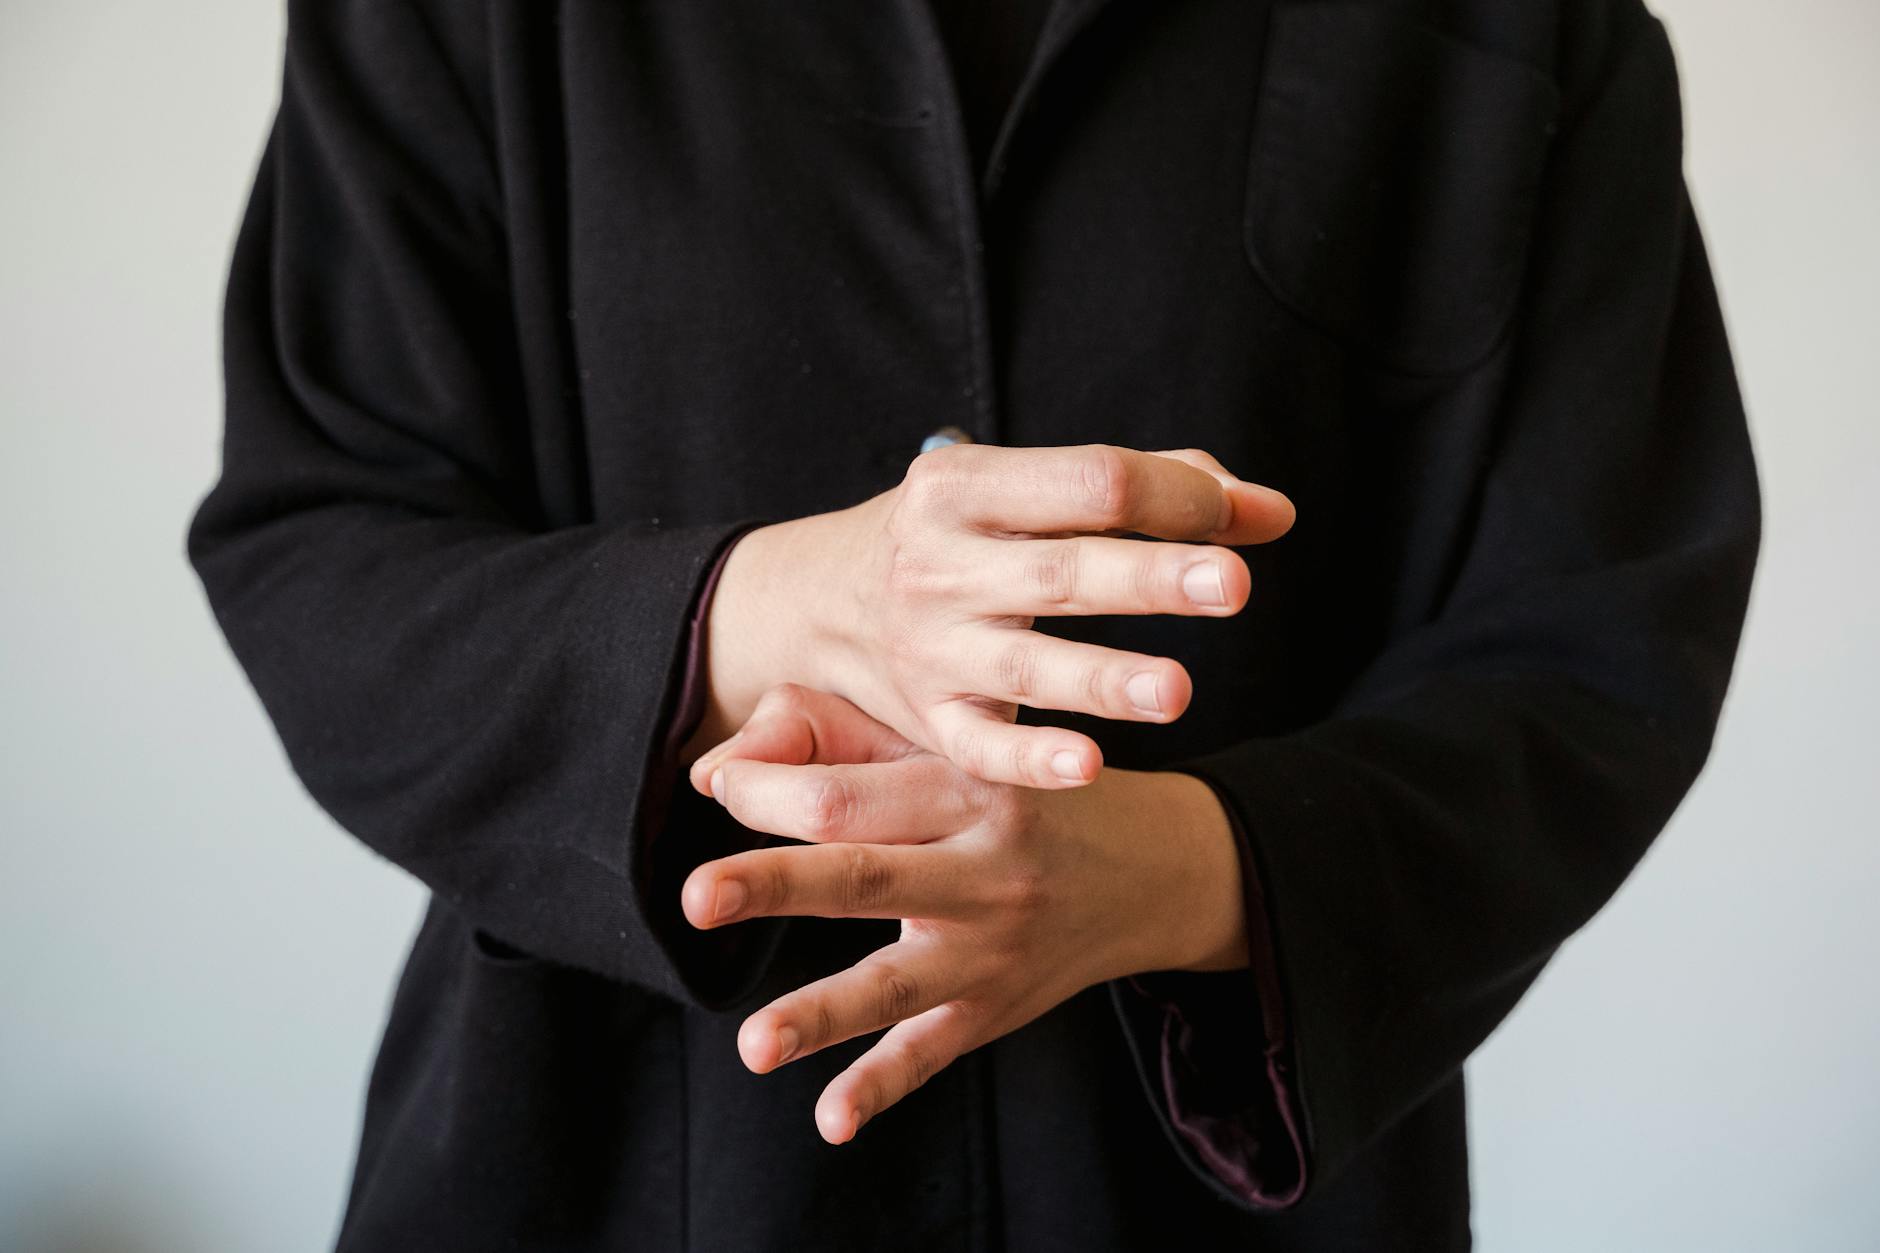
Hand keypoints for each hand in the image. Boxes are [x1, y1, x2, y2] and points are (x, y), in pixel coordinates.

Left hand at [683, 684, 1248, 1143]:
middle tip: (696, 895)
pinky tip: (831, 1119)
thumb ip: (831, 742)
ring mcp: (990, 946)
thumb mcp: (945, 746)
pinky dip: (882, 1087)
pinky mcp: (992, 1007)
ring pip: (895, 982)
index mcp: (958, 786)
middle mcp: (980, 866)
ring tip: (753, 1044)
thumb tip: (715, 772)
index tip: (712, 786)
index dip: (767, 793)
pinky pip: (931, 1052)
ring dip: (821, 1014)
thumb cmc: (1008, 793)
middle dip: (777, 884)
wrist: (1142, 866)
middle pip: (864, 873)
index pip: (848, 794)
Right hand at [685, 444, 1293, 787]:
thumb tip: (1271, 513)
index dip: (1174, 499)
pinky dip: (1030, 759)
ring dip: (1103, 676)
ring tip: (1178, 690)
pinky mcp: (930, 721)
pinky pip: (982, 747)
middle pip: (1061, 568)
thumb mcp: (1022, 489)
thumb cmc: (959, 536)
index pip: (1087, 482)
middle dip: (1150, 576)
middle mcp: (940, 563)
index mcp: (966, 485)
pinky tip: (1089, 766)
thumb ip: (1151, 490)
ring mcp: (931, 647)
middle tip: (1234, 585)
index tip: (1245, 522)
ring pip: (1026, 665)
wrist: (815, 605)